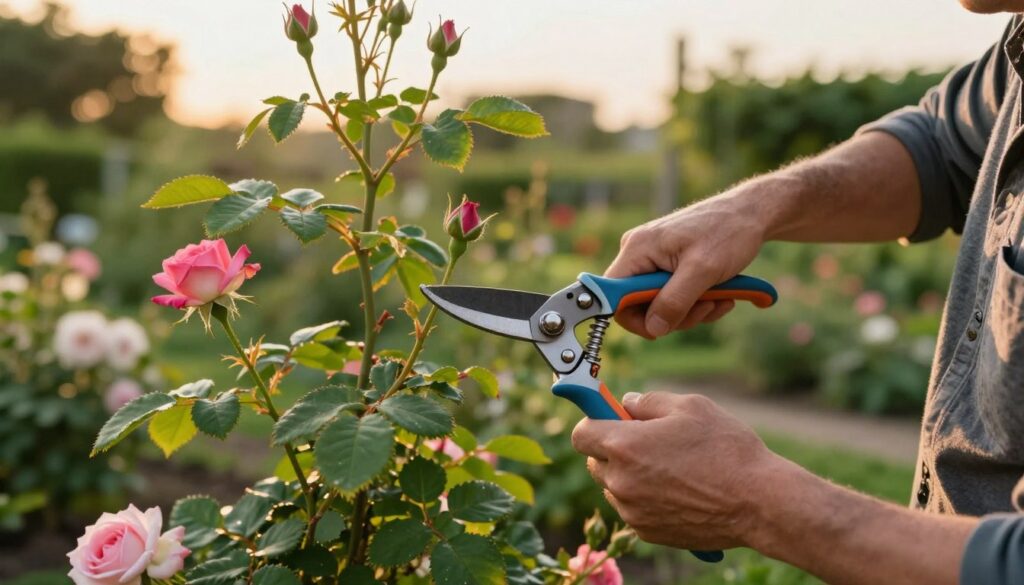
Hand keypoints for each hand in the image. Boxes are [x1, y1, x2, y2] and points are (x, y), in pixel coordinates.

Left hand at [571, 391, 780, 550]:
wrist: (758, 502)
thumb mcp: (690, 407)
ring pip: (613, 487)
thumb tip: (626, 403)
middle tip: (646, 440)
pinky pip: (632, 509)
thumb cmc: (726, 449)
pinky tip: (677, 489)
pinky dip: (644, 498)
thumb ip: (648, 402)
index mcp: (624, 446)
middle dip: (612, 448)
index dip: (594, 421)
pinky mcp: (647, 532)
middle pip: (594, 461)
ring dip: (628, 474)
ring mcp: (632, 511)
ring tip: (669, 467)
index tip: (610, 417)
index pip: (581, 434)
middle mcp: (621, 482)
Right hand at [606, 190, 766, 337]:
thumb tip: (653, 329)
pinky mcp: (669, 266)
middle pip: (638, 305)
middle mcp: (640, 254)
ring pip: (659, 305)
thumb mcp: (703, 270)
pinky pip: (673, 297)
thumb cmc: (728, 232)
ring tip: (720, 299)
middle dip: (674, 315)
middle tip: (705, 308)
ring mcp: (654, 260)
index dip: (633, 318)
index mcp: (638, 249)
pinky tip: (720, 295)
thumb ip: (674, 301)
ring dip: (692, 311)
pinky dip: (697, 303)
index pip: (613, 295)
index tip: (662, 327)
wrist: (751, 214)